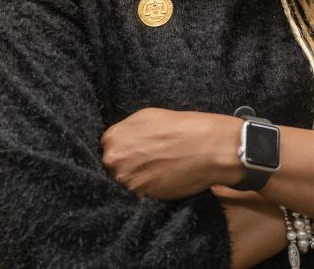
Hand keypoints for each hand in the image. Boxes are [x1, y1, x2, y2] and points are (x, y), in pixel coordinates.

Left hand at [101, 108, 234, 200]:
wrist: (206, 147)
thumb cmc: (181, 128)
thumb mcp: (146, 116)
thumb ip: (126, 131)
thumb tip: (119, 142)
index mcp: (112, 138)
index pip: (107, 149)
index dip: (123, 152)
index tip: (134, 154)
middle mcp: (113, 160)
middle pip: (112, 168)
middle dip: (126, 167)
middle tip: (146, 165)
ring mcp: (126, 180)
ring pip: (123, 184)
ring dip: (135, 181)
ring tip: (155, 174)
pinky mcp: (140, 197)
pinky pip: (136, 197)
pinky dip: (146, 192)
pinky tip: (160, 182)